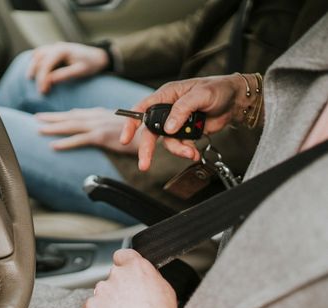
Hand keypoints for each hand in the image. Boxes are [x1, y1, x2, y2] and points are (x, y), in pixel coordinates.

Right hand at [27, 42, 108, 93]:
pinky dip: (36, 62)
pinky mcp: (55, 51)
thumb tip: (49, 80)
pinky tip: (35, 72)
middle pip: (39, 59)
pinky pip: (41, 55)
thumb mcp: (80, 71)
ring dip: (33, 67)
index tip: (43, 91)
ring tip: (30, 79)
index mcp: (62, 50)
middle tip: (39, 90)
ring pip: (38, 55)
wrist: (98, 57)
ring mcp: (55, 47)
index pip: (46, 64)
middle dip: (36, 74)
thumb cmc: (90, 64)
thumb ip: (64, 75)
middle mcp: (56, 46)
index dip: (43, 78)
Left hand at [36, 107, 138, 153]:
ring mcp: (98, 126)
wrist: (150, 133)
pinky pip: (79, 140)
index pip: (78, 113)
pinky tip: (53, 146)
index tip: (51, 115)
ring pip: (70, 126)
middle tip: (37, 119)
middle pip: (70, 117)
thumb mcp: (122, 126)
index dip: (63, 114)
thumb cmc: (138, 131)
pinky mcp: (101, 136)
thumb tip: (102, 132)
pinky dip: (65, 143)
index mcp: (101, 114)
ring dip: (53, 128)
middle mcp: (97, 117)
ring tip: (39, 130)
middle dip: (52, 117)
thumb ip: (110, 127)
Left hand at [82, 249, 179, 307]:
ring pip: (102, 293)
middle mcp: (117, 273)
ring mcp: (102, 289)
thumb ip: (148, 276)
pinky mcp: (91, 306)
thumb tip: (143, 276)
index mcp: (136, 265)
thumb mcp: (164, 287)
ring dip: (108, 302)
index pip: (122, 255)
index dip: (123, 265)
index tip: (126, 275)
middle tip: (128, 305)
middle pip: (112, 277)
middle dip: (118, 288)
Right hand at [119, 74, 249, 170]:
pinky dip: (186, 152)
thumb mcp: (201, 95)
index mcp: (167, 95)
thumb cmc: (218, 89)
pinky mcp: (186, 133)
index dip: (132, 123)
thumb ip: (182, 110)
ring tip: (190, 154)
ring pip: (168, 142)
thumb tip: (168, 128)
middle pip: (151, 131)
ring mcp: (177, 123)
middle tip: (144, 164)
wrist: (235, 101)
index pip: (143, 109)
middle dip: (147, 148)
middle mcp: (168, 110)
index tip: (125, 138)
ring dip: (177, 151)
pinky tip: (194, 153)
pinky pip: (181, 146)